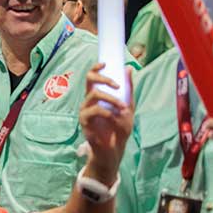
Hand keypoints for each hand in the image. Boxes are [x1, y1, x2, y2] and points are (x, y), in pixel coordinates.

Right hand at [79, 64, 133, 181]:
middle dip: (103, 78)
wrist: (114, 149)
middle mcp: (88, 100)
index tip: (105, 63)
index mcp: (97, 96)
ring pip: (94, 94)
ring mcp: (85, 110)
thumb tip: (128, 68)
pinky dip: (108, 112)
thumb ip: (128, 89)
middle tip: (117, 85)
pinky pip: (94, 110)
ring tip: (123, 108)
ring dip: (111, 99)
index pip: (92, 76)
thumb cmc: (119, 128)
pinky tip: (115, 118)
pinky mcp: (84, 121)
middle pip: (88, 80)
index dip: (96, 67)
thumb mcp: (128, 106)